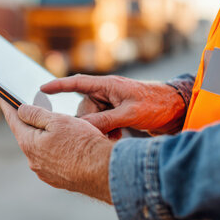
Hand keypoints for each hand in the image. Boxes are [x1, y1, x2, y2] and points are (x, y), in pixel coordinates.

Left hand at [0, 97, 113, 203]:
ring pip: (41, 148)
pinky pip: (52, 159)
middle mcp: (33, 160)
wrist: (103, 171)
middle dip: (29, 121)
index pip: (13, 119)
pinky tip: (68, 144)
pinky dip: (56, 149)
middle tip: (31, 106)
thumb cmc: (82, 143)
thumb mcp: (58, 120)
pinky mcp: (57, 179)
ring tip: (58, 126)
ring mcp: (44, 172)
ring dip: (45, 137)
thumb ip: (36, 114)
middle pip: (27, 134)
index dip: (6, 104)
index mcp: (29, 143)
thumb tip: (21, 109)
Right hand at [41, 74, 185, 134]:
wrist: (177, 109)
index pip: (78, 82)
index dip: (58, 85)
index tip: (42, 88)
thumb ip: (106, 120)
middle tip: (106, 133)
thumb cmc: (156, 104)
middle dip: (91, 122)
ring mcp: (111, 103)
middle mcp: (107, 92)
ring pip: (92, 118)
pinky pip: (101, 123)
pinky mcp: (116, 113)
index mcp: (108, 85)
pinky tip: (117, 137)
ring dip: (100, 129)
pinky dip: (105, 131)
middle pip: (84, 107)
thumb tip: (83, 127)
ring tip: (116, 136)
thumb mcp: (130, 113)